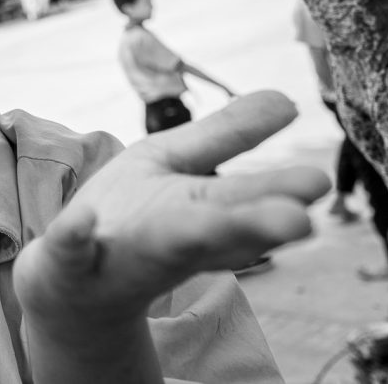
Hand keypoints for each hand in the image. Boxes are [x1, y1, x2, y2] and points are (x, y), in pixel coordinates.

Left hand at [13, 90, 327, 340]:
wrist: (74, 287)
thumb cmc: (133, 217)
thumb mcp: (175, 166)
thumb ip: (226, 136)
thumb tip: (286, 98)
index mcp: (196, 214)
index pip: (239, 204)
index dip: (275, 196)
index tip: (317, 183)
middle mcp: (166, 240)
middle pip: (210, 229)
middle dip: (250, 225)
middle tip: (298, 220)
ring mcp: (116, 254)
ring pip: (153, 246)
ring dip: (182, 237)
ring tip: (212, 227)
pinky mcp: (70, 263)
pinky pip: (71, 252)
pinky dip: (74, 240)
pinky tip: (77, 224)